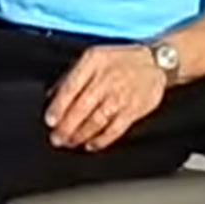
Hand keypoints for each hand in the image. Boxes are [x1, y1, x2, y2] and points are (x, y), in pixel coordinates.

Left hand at [45, 45, 166, 150]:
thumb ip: (71, 77)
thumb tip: (51, 99)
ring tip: (71, 143)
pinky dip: (101, 140)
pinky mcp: (134, 109)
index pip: (71, 87)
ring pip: (97, 120)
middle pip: (82, 107)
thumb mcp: (92, 58)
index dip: (58, 107)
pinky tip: (91, 145)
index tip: (50, 121)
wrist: (155, 62)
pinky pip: (115, 129)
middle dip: (67, 126)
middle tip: (57, 139)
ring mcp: (122, 94)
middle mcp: (107, 78)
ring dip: (81, 135)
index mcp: (93, 62)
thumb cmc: (118, 61)